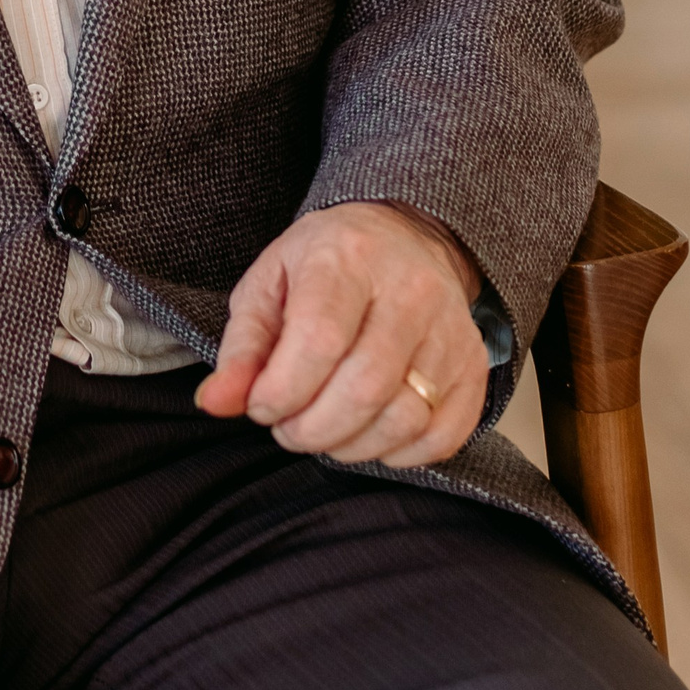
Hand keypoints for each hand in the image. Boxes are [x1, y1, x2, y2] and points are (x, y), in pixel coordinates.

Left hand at [194, 201, 487, 467]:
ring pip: (404, 418)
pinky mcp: (474, 367)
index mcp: (347, 258)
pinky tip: (369, 433)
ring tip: (324, 429)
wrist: (403, 237)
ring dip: (350, 446)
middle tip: (289, 428)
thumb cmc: (326, 265)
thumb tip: (215, 403)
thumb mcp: (268, 286)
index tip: (261, 406)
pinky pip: (441, 436)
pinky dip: (397, 453)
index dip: (282, 391)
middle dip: (312, 429)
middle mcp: (410, 290)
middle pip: (364, 387)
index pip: (320, 340)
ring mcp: (450, 330)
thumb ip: (241, 348)